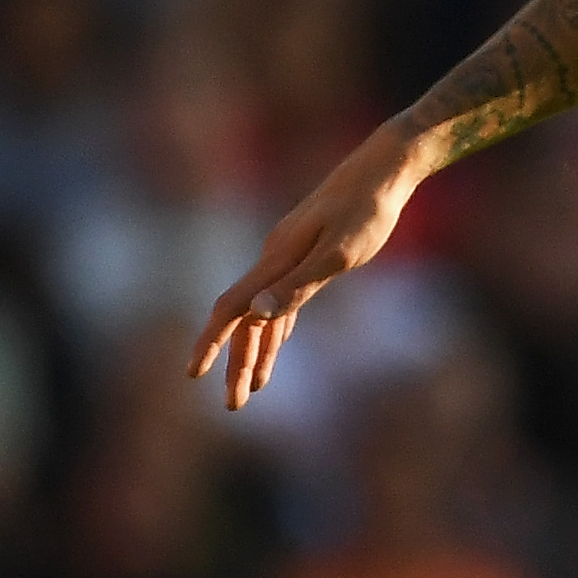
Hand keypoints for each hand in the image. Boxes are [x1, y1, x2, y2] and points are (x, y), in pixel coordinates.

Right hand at [187, 125, 428, 409]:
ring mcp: (289, 258)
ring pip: (262, 314)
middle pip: (244, 320)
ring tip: (251, 391)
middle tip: (233, 406)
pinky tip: (274, 349)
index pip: (232, 308)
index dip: (211, 342)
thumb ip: (299, 285)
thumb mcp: (340, 253)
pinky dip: (276, 330)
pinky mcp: (307, 256)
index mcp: (276, 260)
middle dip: (236, 363)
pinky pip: (282, 303)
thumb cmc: (368, 211)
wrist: (384, 170)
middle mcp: (275, 259)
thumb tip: (256, 313)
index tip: (193, 374)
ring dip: (255, 352)